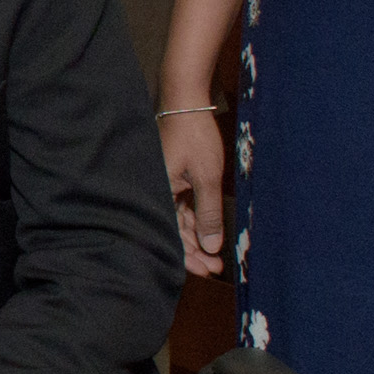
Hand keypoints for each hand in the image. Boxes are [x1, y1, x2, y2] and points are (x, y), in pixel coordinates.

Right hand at [161, 108, 228, 276]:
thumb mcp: (207, 177)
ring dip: (197, 237)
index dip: (189, 257)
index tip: (208, 270)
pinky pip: (181, 207)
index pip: (171, 236)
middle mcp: (157, 193)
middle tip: (216, 267)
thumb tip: (212, 248)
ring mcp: (164, 186)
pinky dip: (194, 220)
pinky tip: (206, 231)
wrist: (187, 103)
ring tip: (215, 253)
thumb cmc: (194, 136)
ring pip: (178, 221)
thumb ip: (209, 214)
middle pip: (173, 232)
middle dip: (195, 251)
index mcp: (159, 194)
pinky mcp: (172, 179)